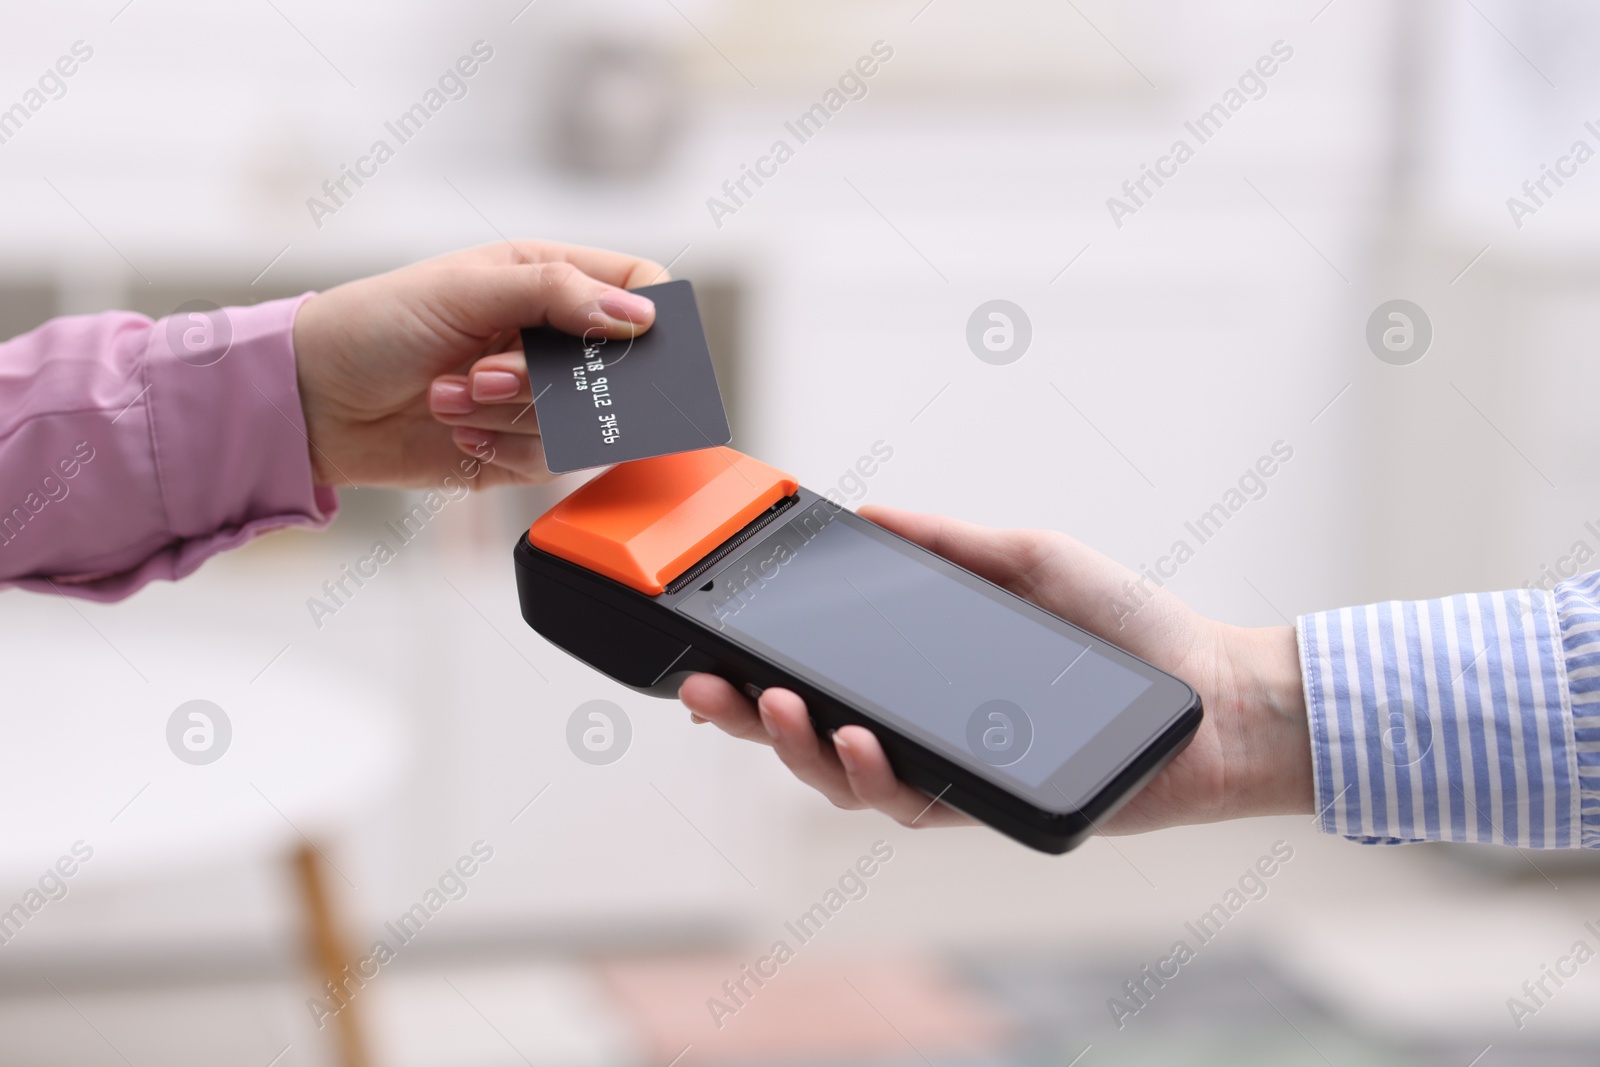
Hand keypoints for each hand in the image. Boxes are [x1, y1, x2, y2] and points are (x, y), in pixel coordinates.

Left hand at [292, 240, 664, 488]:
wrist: (314, 401)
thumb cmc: (373, 325)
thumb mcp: (465, 289)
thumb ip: (556, 294)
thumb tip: (637, 316)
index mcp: (548, 279)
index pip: (638, 287)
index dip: (650, 315)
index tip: (628, 340)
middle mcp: (552, 338)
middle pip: (619, 367)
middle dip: (552, 378)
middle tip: (489, 373)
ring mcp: (541, 396)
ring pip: (584, 420)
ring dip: (512, 413)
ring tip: (450, 395)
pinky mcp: (522, 448)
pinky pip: (550, 460)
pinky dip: (500, 445)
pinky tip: (456, 427)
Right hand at [679, 505, 1313, 835]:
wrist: (1207, 693)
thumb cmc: (1127, 624)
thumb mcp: (1026, 558)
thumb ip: (947, 544)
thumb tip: (872, 514)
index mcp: (924, 672)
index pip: (824, 677)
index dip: (760, 673)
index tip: (709, 653)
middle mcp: (925, 727)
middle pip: (811, 735)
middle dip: (748, 718)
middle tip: (705, 693)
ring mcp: (951, 771)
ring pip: (845, 780)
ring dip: (799, 749)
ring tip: (780, 709)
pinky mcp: (986, 805)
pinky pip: (909, 804)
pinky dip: (872, 777)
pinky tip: (855, 745)